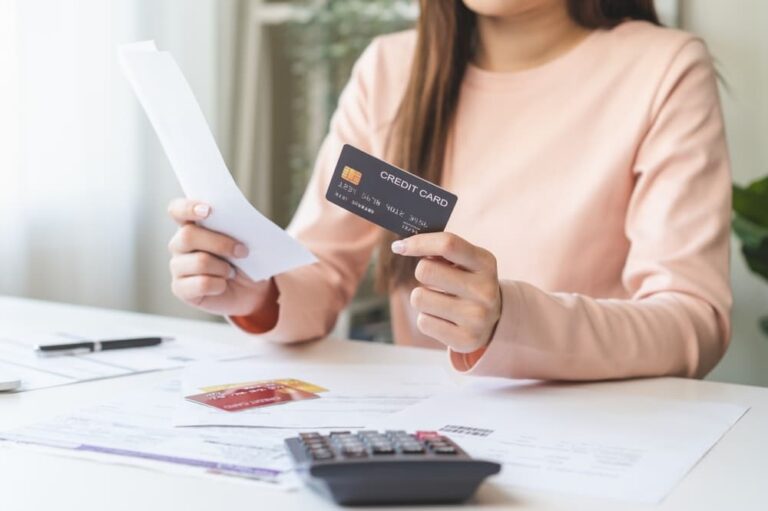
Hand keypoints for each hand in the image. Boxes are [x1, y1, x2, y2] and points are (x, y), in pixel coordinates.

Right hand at [167, 198, 275, 315]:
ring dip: (223, 267)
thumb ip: (236, 227)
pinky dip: (219, 284)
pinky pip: (201, 284)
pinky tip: (223, 285)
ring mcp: (177, 267)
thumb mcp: (246, 240)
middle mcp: (179, 244)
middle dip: (220, 243)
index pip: (177, 210)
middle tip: (243, 251)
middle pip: (188, 236)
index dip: (188, 208)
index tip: (208, 210)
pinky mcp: (180, 289)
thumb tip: (238, 221)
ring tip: (231, 272)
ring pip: (199, 261)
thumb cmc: (245, 259)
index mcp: (192, 225)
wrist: (251, 289)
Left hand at [391, 232, 501, 352]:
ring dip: (422, 298)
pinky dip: (427, 318)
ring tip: (440, 301)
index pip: (448, 244)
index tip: (400, 246)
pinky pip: (423, 322)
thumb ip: (443, 251)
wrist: (494, 321)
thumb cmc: (469, 283)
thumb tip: (403, 245)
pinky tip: (443, 318)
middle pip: (425, 271)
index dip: (419, 242)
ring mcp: (476, 317)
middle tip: (434, 280)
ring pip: (419, 298)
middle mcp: (484, 290)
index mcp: (485, 263)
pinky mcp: (465, 339)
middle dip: (421, 272)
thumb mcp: (467, 262)